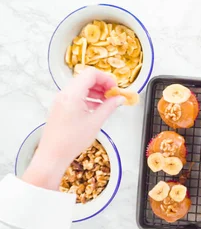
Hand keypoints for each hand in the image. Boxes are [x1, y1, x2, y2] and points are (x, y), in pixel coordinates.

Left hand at [22, 68, 124, 189]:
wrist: (52, 154)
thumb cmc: (72, 140)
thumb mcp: (95, 122)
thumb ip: (109, 107)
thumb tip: (120, 98)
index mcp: (72, 94)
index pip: (91, 74)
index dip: (106, 79)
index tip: (116, 88)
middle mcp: (65, 93)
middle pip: (86, 78)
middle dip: (102, 84)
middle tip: (114, 95)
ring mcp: (61, 100)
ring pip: (81, 87)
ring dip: (96, 91)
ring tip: (107, 102)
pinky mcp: (60, 106)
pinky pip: (76, 95)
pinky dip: (88, 97)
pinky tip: (96, 108)